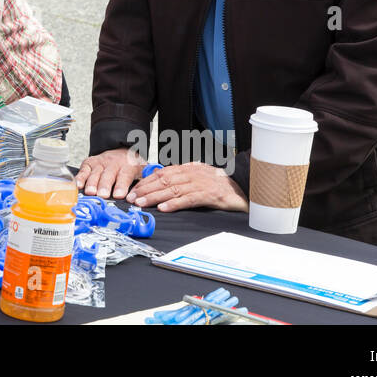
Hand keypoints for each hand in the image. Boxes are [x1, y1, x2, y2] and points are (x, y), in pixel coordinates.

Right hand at [76, 147, 145, 198]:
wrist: (122, 150)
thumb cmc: (131, 166)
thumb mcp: (142, 171)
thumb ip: (143, 181)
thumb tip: (144, 195)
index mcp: (128, 166)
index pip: (125, 175)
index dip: (122, 185)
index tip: (119, 195)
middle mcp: (113, 164)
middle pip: (108, 175)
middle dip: (105, 185)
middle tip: (103, 195)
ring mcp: (100, 163)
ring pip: (95, 173)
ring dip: (92, 183)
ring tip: (91, 192)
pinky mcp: (89, 163)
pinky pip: (84, 170)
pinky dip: (80, 177)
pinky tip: (78, 185)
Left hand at [125, 161, 247, 212]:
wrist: (245, 188)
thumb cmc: (221, 185)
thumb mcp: (200, 176)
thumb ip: (183, 177)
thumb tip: (163, 180)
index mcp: (189, 168)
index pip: (162, 173)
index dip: (146, 182)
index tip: (133, 190)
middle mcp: (193, 173)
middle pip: (164, 181)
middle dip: (145, 189)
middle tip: (131, 198)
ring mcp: (201, 183)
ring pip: (173, 190)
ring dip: (154, 197)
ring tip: (141, 203)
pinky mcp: (210, 195)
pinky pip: (188, 199)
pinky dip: (175, 204)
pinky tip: (164, 208)